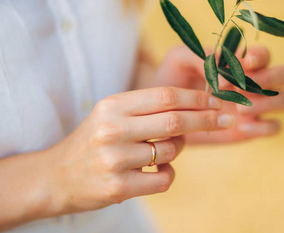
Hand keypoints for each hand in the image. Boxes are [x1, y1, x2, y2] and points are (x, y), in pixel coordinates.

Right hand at [48, 87, 231, 213]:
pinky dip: (169, 173)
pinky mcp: (118, 187)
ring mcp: (114, 159)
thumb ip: (149, 109)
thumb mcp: (113, 115)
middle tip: (227, 118)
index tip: (218, 100)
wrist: (56, 177)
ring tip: (163, 151)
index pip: (166, 96)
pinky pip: (164, 178)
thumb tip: (199, 105)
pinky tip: (155, 171)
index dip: (198, 97)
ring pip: (171, 151)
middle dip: (207, 118)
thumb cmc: (95, 141)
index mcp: (114, 105)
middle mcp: (112, 129)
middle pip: (175, 120)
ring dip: (179, 150)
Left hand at [150, 46, 283, 143]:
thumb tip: (226, 74)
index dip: (259, 57)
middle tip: (241, 88)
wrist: (163, 111)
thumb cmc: (172, 79)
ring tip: (240, 108)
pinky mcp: (252, 128)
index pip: (263, 54)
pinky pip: (274, 127)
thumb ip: (201, 55)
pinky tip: (240, 126)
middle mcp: (254, 82)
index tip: (244, 63)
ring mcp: (256, 105)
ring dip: (269, 102)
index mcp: (240, 62)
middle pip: (283, 74)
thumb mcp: (179, 59)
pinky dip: (264, 126)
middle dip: (269, 79)